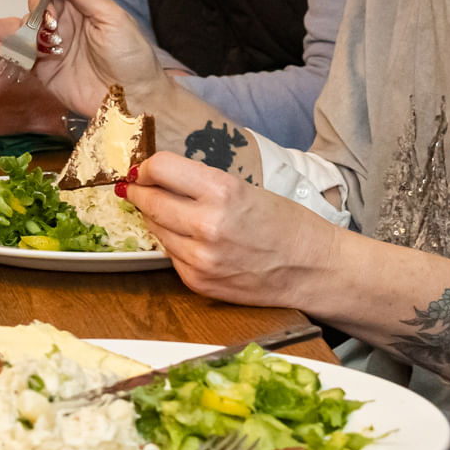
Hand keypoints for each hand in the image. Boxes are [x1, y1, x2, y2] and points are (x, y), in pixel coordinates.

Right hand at [34, 0, 162, 118]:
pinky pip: (22, 54)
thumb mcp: (113, 19)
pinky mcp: (44, 68)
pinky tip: (31, 51)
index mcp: (84, 4)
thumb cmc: (132, 59)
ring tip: (50, 40)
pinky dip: (19, 49)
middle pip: (39, 0)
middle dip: (40, 4)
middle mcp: (67, 22)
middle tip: (53, 18)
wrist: (132, 100)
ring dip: (31, 27)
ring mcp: (54, 45)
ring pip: (28, 25)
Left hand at [121, 152, 343, 308]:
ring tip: (167, 211)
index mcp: (222, 192)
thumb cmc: (286, 223)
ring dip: (156, 219)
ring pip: (156, 230)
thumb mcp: (245, 188)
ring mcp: (200, 258)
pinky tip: (190, 238)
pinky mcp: (198, 282)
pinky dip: (174, 244)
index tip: (143, 169)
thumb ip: (200, 184)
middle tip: (136, 186)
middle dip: (140, 192)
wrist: (313, 268)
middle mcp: (207, 225)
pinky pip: (170, 256)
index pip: (161, 168)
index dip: (147, 166)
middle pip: (150, 201)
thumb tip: (157, 178)